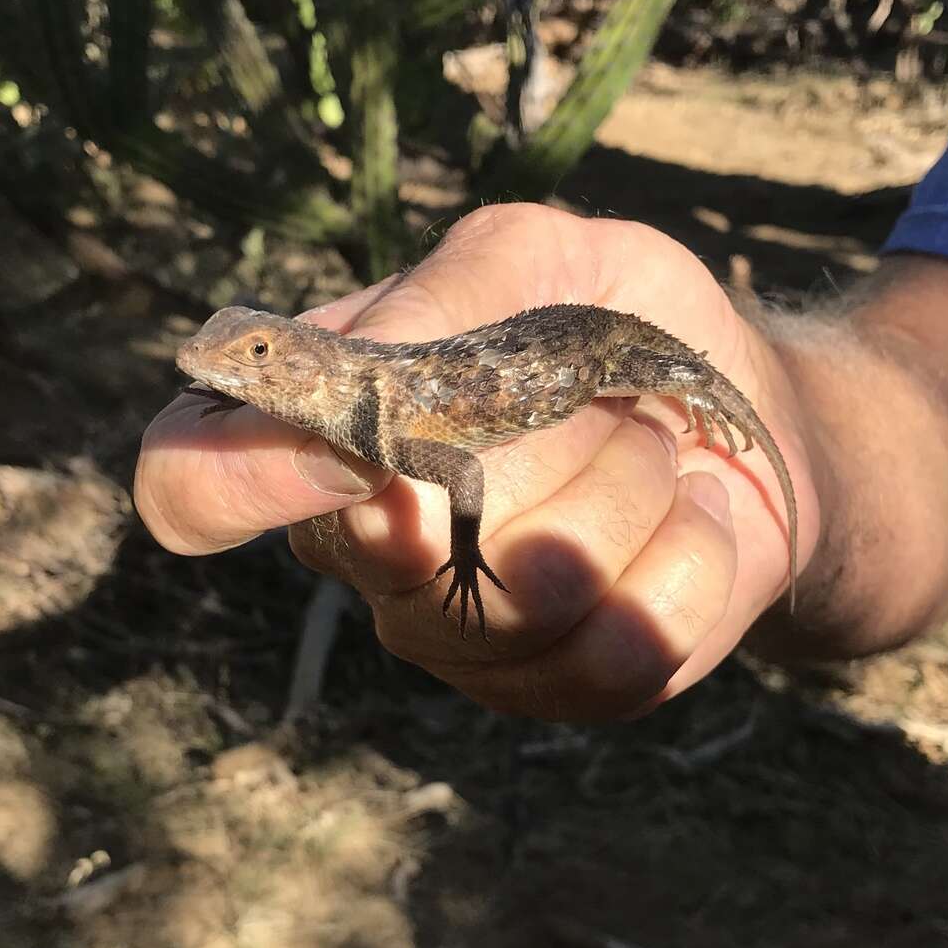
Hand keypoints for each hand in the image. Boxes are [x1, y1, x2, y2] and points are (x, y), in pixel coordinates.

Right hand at [134, 204, 814, 720]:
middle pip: (398, 551)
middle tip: (595, 391)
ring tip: (652, 444)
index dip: (239, 484)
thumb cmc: (616, 322)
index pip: (190, 488)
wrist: (756, 408)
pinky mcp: (564, 689)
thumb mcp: (538, 258)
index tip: (360, 452)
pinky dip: (690, 555)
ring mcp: (460, 640)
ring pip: (526, 596)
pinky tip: (696, 515)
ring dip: (626, 489)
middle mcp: (364, 555)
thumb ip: (447, 296)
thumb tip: (373, 387)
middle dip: (530, 448)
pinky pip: (621, 646)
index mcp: (319, 436)